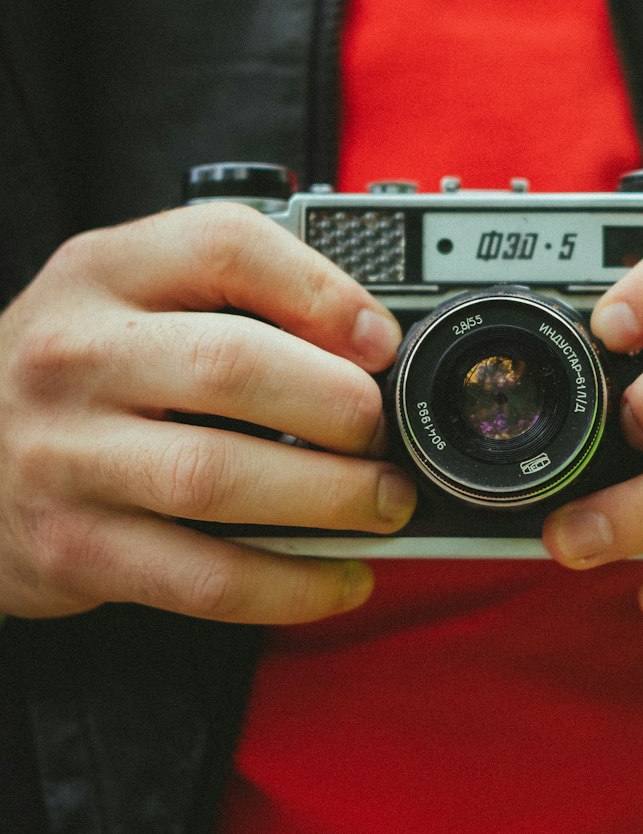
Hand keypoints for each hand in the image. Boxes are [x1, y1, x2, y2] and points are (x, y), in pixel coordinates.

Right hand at [0, 203, 416, 622]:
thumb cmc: (75, 374)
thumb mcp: (130, 297)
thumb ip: (233, 297)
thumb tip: (369, 345)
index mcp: (104, 273)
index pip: (224, 247)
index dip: (323, 292)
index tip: (379, 342)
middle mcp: (76, 356)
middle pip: (233, 365)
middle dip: (339, 406)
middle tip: (383, 434)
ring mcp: (67, 456)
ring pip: (218, 478)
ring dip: (330, 498)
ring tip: (384, 503)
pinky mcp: (78, 548)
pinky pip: (204, 577)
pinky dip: (290, 585)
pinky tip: (340, 578)